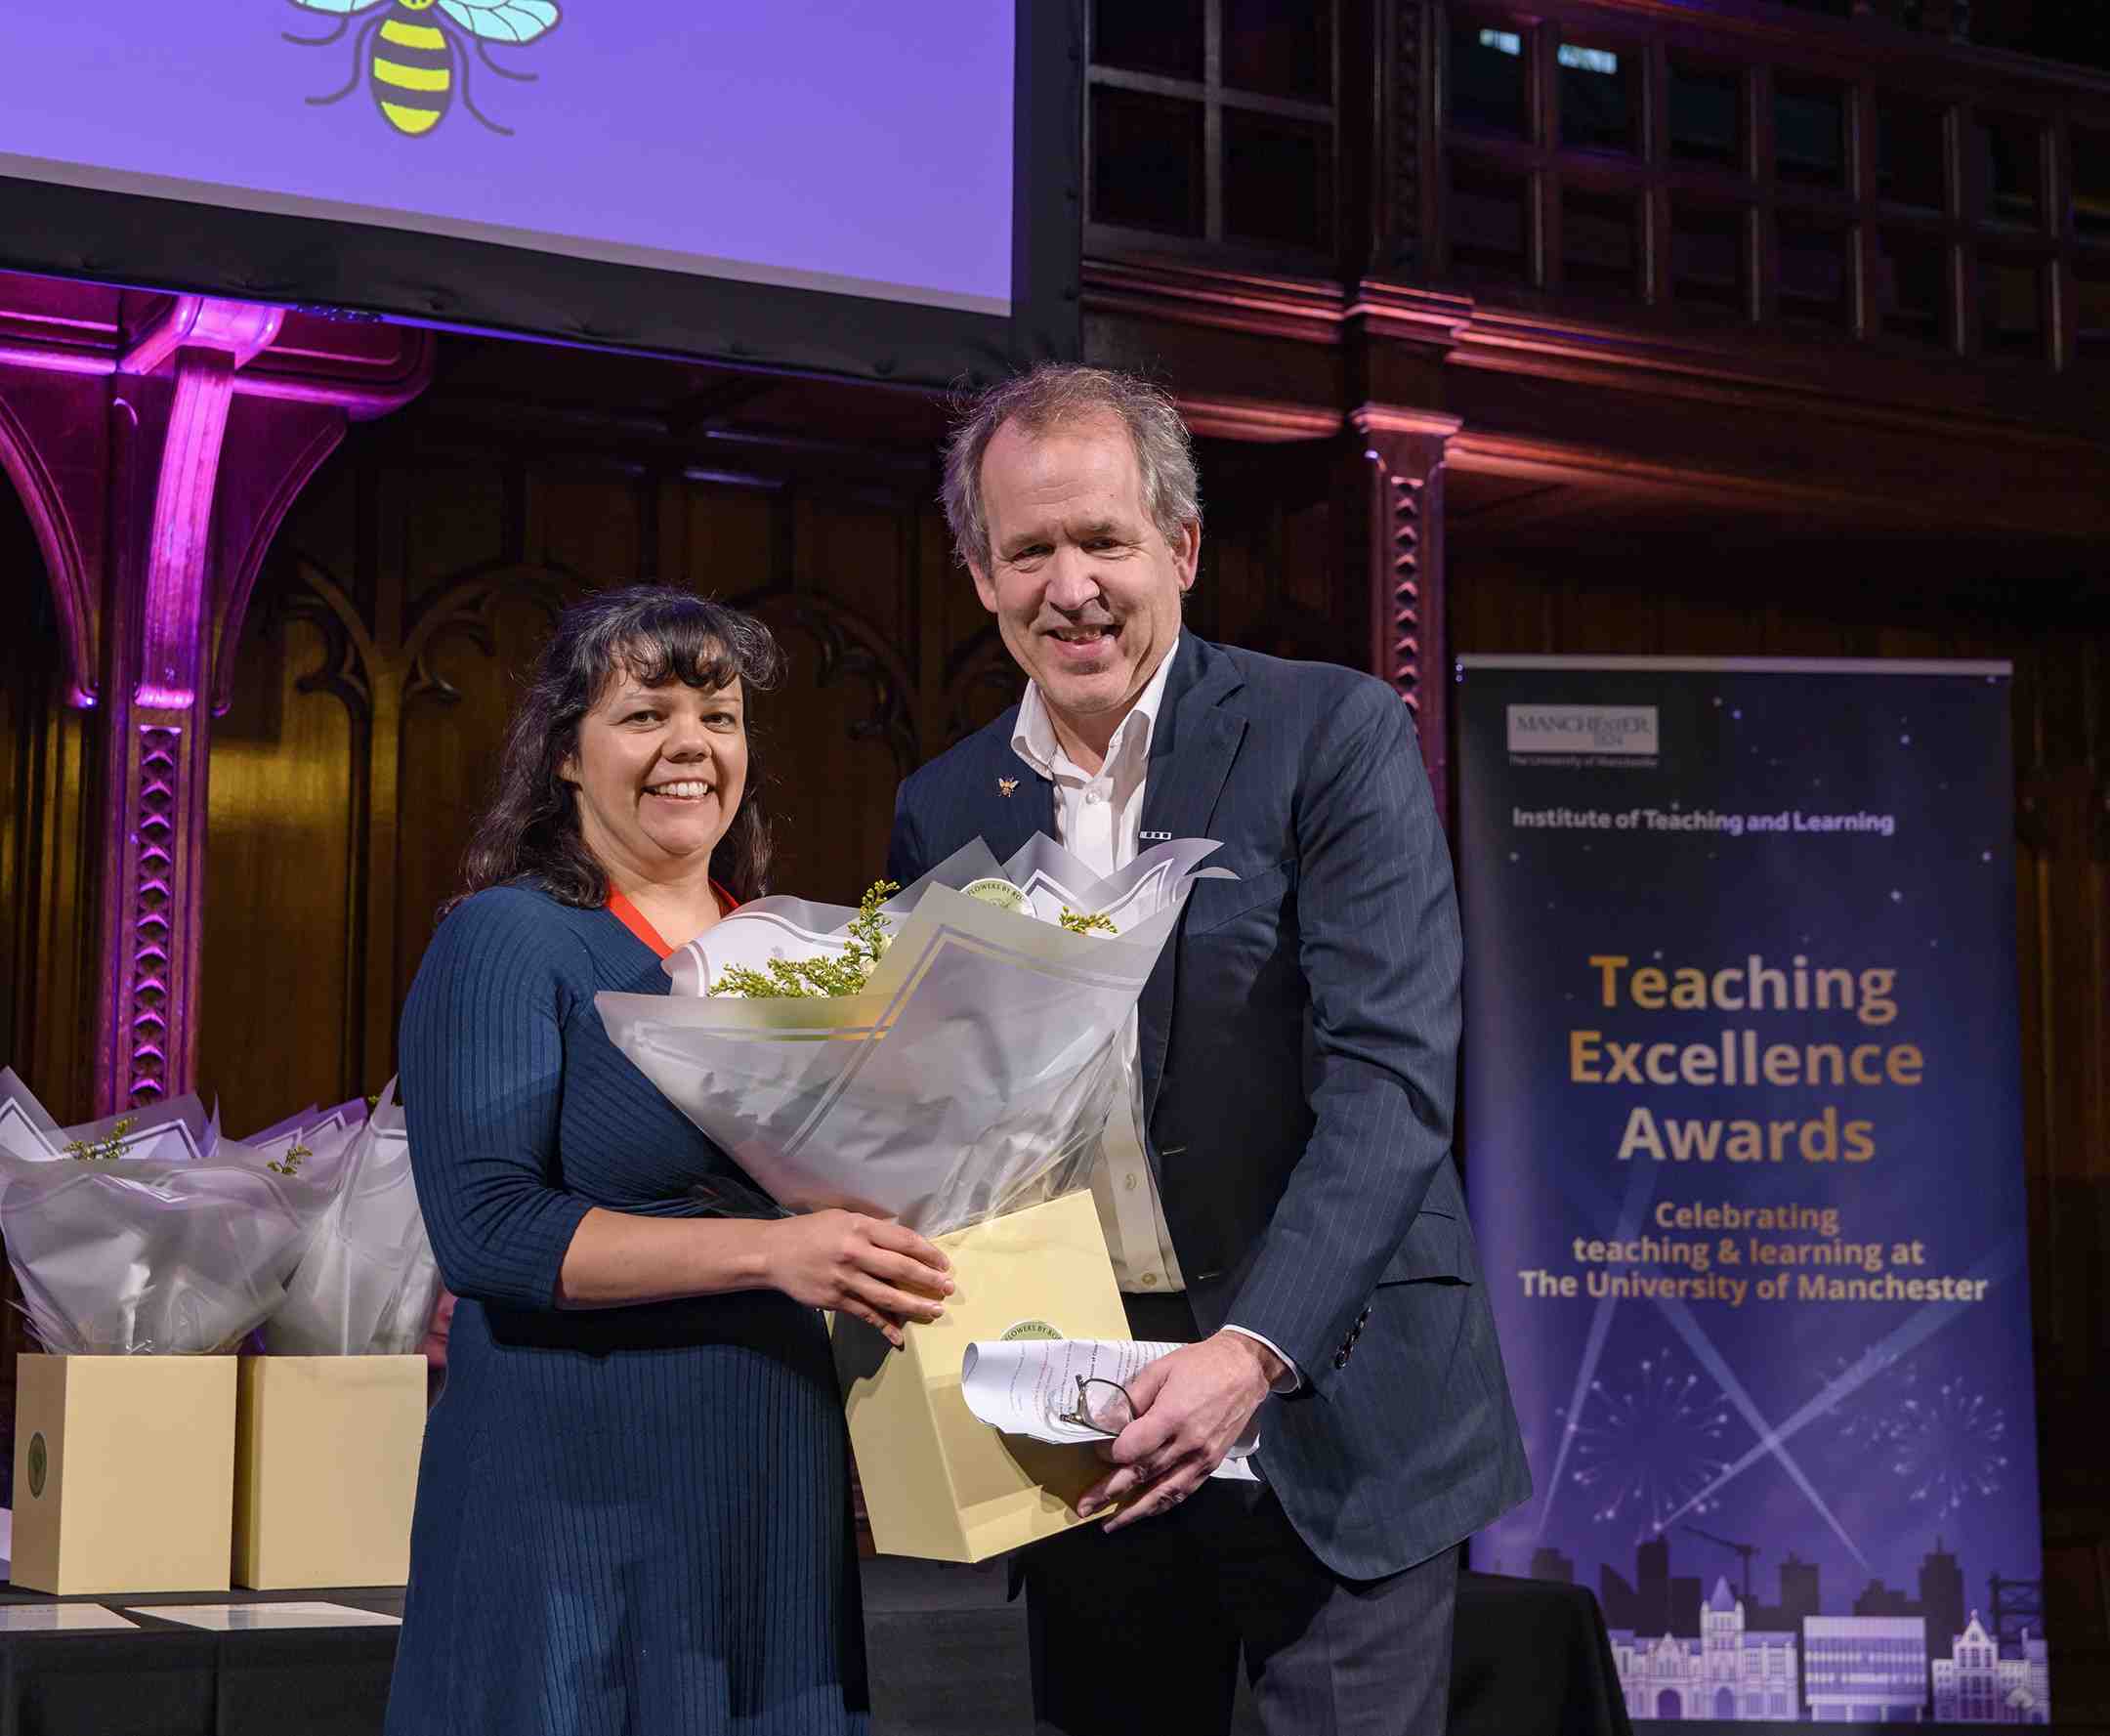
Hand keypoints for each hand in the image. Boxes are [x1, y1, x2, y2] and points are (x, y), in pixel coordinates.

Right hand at [761, 1210, 951, 1346]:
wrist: (773, 1253)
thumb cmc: (811, 1232)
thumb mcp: (842, 1219)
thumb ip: (871, 1230)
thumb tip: (904, 1246)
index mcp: (860, 1227)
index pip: (904, 1240)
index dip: (928, 1253)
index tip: (943, 1263)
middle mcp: (855, 1252)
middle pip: (901, 1269)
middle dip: (929, 1280)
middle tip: (948, 1288)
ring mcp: (845, 1279)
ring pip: (888, 1296)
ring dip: (914, 1305)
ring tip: (934, 1310)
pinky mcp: (835, 1300)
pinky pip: (866, 1315)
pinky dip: (885, 1327)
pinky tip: (899, 1336)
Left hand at [1078, 1331, 1279, 1528]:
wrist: (1244, 1370)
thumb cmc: (1199, 1365)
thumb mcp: (1160, 1369)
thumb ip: (1132, 1397)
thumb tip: (1105, 1422)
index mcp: (1172, 1416)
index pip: (1132, 1448)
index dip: (1109, 1453)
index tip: (1096, 1450)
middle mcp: (1187, 1444)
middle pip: (1143, 1474)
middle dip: (1110, 1493)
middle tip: (1084, 1508)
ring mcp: (1202, 1458)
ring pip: (1163, 1492)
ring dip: (1135, 1511)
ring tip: (1110, 1524)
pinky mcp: (1211, 1465)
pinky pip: (1183, 1491)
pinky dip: (1162, 1505)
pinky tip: (1144, 1512)